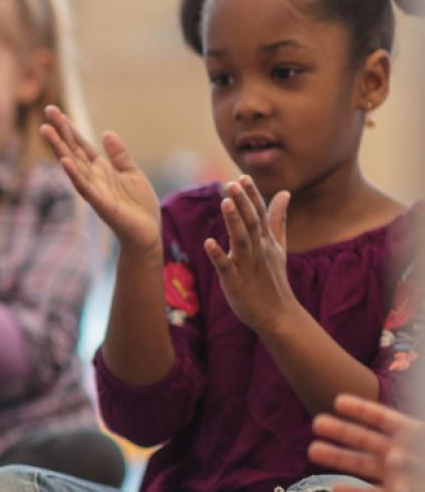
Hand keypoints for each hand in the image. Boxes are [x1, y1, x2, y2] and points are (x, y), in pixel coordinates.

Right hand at [41, 106, 160, 257]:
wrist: (146, 233)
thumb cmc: (139, 206)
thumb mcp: (131, 172)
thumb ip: (119, 155)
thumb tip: (106, 133)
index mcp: (100, 168)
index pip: (80, 144)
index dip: (68, 128)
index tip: (54, 111)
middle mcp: (93, 177)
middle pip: (72, 150)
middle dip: (60, 131)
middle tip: (47, 111)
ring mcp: (94, 190)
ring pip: (73, 165)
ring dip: (59, 148)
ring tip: (47, 131)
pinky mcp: (101, 204)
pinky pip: (85, 188)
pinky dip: (74, 175)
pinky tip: (65, 162)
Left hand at [202, 176, 296, 333]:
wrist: (278, 315)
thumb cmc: (273, 279)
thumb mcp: (277, 247)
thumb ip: (277, 220)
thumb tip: (284, 193)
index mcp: (265, 241)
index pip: (259, 214)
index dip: (251, 195)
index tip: (243, 176)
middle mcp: (258, 250)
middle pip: (251, 222)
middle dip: (243, 202)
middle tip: (233, 182)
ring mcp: (247, 266)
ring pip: (241, 240)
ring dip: (233, 222)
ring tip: (225, 202)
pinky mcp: (236, 283)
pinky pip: (226, 267)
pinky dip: (218, 255)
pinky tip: (208, 243)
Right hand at [309, 393, 423, 491]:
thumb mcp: (423, 440)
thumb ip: (416, 441)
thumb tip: (397, 454)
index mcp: (414, 436)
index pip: (386, 420)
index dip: (363, 410)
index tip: (339, 401)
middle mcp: (403, 454)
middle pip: (368, 440)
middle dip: (342, 431)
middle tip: (317, 423)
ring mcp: (398, 476)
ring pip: (365, 466)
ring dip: (339, 458)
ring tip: (313, 450)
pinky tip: (336, 489)